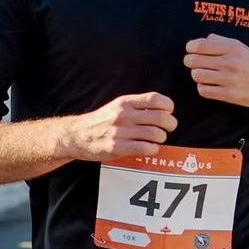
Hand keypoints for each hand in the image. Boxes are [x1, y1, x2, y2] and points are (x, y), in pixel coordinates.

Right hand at [60, 92, 176, 160]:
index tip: (169, 111)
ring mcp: (119, 132)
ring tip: (158, 139)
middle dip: (170, 124)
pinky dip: (152, 149)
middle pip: (159, 117)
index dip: (168, 105)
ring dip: (161, 137)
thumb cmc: (101, 121)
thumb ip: (136, 106)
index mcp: (124, 103)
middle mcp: (122, 115)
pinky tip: (150, 148)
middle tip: (170, 127)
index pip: (155, 99)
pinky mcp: (116, 147)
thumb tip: (162, 110)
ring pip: (155, 134)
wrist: (77, 136)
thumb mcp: (116, 106)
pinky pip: (145, 148)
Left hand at [184, 36, 248, 111]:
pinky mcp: (229, 94)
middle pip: (194, 61)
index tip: (190, 50)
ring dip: (197, 75)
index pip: (200, 45)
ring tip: (203, 74)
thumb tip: (201, 40)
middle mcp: (231, 62)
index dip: (190, 47)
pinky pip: (203, 90)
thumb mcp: (240, 47)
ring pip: (197, 75)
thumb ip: (220, 41)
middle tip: (192, 63)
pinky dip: (203, 87)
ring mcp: (229, 79)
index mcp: (233, 48)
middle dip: (190, 61)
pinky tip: (209, 85)